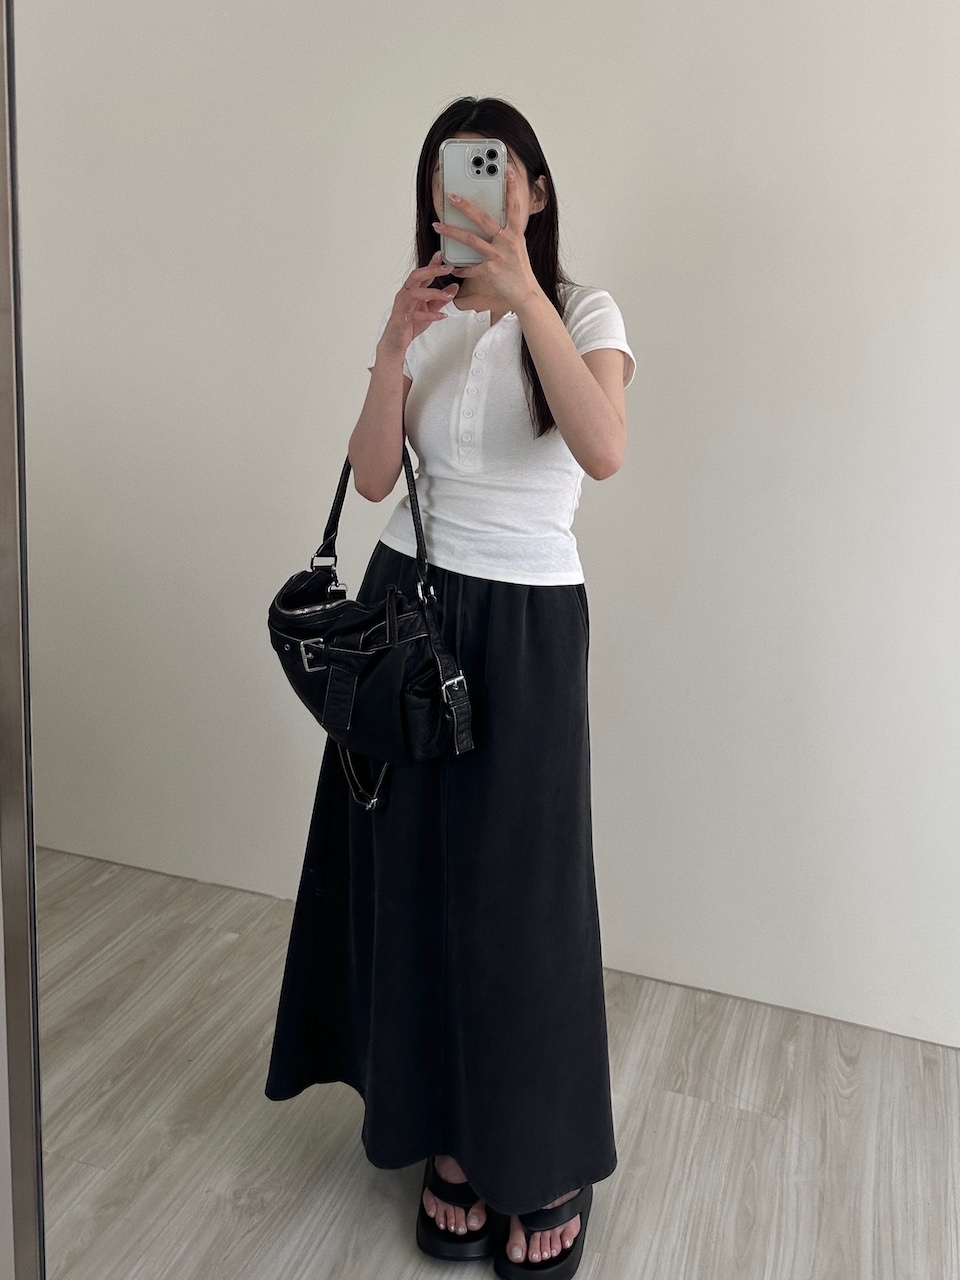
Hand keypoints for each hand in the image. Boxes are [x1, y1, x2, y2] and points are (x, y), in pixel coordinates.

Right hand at [378, 251, 459, 358]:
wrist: (396, 340)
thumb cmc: (410, 323)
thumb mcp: (430, 308)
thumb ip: (441, 298)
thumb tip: (454, 287)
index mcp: (412, 290)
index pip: (422, 273)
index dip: (432, 264)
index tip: (441, 255)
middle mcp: (406, 294)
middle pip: (416, 276)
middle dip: (431, 270)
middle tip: (447, 268)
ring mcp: (403, 306)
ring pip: (415, 293)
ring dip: (433, 293)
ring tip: (447, 295)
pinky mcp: (403, 319)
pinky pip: (416, 315)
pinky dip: (430, 315)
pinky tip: (441, 316)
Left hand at [433, 170, 542, 312]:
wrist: (526, 294)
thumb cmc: (520, 272)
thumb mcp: (518, 248)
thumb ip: (507, 233)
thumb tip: (496, 223)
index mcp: (515, 234)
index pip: (514, 206)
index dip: (511, 188)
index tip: (507, 170)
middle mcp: (507, 242)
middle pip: (483, 219)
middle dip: (465, 206)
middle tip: (451, 195)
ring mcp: (498, 256)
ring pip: (470, 240)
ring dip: (451, 231)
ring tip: (438, 224)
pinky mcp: (490, 271)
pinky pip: (470, 267)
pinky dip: (459, 267)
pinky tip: (451, 265)